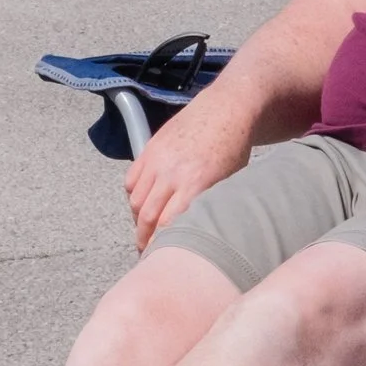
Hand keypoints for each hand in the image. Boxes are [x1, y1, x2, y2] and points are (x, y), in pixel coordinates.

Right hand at [123, 94, 255, 252]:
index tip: (161, 257)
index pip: (168, 225)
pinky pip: (131, 180)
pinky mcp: (149, 148)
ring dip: (138, 218)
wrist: (226, 108)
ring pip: (135, 200)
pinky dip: (134, 195)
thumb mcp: (229, 182)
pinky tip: (144, 202)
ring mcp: (158, 159)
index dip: (162, 245)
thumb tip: (192, 235)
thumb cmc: (234, 148)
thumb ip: (207, 206)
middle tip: (147, 252)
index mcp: (197, 183)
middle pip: (147, 217)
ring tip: (146, 228)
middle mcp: (172, 172)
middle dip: (144, 239)